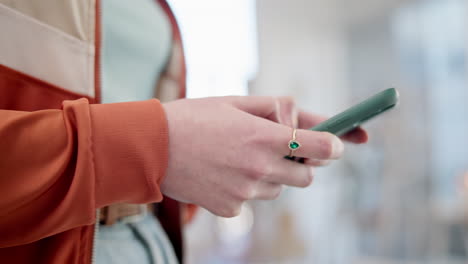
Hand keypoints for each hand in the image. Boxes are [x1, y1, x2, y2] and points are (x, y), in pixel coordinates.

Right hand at [161, 96, 364, 216]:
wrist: (151, 147)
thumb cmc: (194, 117)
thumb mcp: (236, 102)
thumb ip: (276, 108)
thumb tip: (303, 118)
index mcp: (264, 137)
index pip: (321, 147)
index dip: (335, 145)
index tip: (337, 144)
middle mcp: (259, 169)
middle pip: (305, 177)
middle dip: (302, 164)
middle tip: (283, 150)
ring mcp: (245, 193)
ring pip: (277, 189)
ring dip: (271, 175)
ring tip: (240, 158)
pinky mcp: (230, 209)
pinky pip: (251, 200)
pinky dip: (245, 188)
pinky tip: (223, 172)